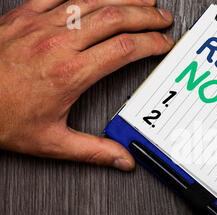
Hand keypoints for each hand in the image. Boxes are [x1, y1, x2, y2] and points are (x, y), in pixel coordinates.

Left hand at [0, 0, 173, 169]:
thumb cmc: (1, 117)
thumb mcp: (52, 142)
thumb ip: (94, 151)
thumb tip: (122, 160)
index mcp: (70, 73)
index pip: (124, 49)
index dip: (151, 43)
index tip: (164, 44)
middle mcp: (58, 43)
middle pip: (115, 18)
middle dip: (146, 16)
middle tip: (163, 18)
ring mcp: (40, 25)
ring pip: (92, 1)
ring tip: (144, 0)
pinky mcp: (23, 16)